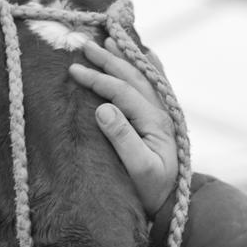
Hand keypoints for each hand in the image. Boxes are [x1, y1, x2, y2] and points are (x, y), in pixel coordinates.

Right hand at [69, 38, 177, 215]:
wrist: (173, 204)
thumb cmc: (152, 191)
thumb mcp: (138, 169)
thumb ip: (122, 138)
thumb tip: (102, 108)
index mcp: (154, 121)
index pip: (122, 91)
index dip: (97, 79)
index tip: (73, 71)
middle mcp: (161, 112)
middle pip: (133, 77)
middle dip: (108, 60)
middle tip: (84, 45)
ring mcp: (163, 115)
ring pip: (143, 77)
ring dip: (126, 59)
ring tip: (109, 42)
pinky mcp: (162, 121)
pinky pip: (157, 87)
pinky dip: (150, 68)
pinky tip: (148, 54)